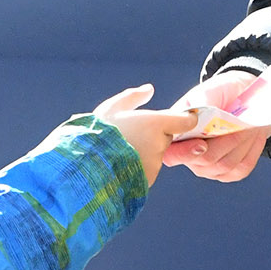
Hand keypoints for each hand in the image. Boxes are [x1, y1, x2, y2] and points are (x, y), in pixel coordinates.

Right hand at [87, 85, 201, 182]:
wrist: (84, 166)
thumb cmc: (97, 132)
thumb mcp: (112, 107)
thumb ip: (133, 96)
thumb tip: (150, 89)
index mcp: (156, 123)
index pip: (186, 121)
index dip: (181, 120)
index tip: (172, 120)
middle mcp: (160, 144)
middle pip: (167, 137)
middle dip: (155, 136)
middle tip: (131, 135)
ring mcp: (154, 164)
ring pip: (156, 154)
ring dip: (145, 152)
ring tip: (121, 150)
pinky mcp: (148, 180)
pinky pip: (147, 170)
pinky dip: (138, 168)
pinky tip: (120, 164)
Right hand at [162, 67, 268, 182]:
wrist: (245, 97)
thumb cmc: (223, 92)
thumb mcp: (210, 90)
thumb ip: (200, 102)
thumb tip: (193, 115)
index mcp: (178, 134)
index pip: (172, 154)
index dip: (185, 153)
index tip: (203, 143)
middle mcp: (190, 155)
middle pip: (205, 159)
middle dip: (226, 140)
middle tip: (238, 122)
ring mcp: (209, 167)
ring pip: (225, 165)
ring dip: (241, 143)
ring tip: (249, 125)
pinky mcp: (229, 174)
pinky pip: (241, 169)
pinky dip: (252, 151)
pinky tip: (255, 136)